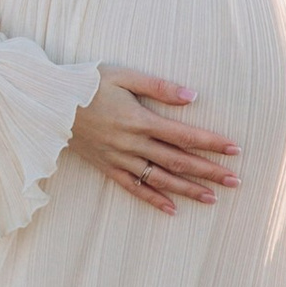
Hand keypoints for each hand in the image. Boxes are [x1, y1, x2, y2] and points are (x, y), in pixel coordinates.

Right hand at [69, 68, 240, 213]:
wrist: (49, 104)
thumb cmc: (87, 85)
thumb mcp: (123, 76)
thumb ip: (159, 87)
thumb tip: (192, 96)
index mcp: (140, 120)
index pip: (184, 135)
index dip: (211, 143)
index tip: (234, 150)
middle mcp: (132, 144)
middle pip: (178, 162)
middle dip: (209, 172)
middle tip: (236, 181)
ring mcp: (119, 159)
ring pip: (160, 179)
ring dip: (188, 191)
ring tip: (213, 198)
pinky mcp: (107, 167)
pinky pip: (133, 188)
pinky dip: (153, 200)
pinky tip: (172, 210)